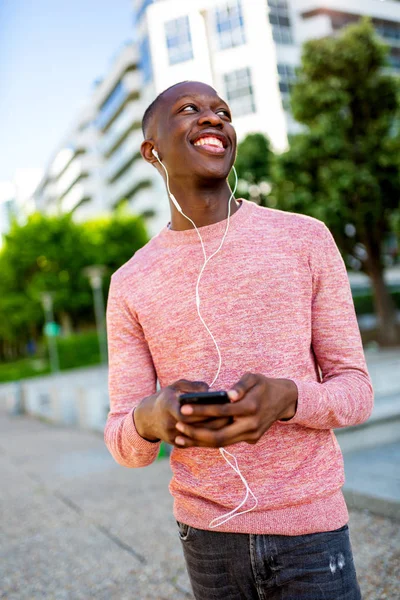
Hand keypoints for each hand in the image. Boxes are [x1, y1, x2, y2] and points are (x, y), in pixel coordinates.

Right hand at [134, 379, 229, 443]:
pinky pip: (196, 442)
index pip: (189, 412)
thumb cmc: (167, 398)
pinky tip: (222, 430)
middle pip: (197, 425)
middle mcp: (169, 424)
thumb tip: (210, 390)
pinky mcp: (177, 444)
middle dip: (215, 420)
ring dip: (215, 429)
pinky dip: (209, 436)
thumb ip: (192, 386)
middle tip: (233, 414)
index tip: (222, 404)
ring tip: (231, 422)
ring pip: (198, 436)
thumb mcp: (176, 386)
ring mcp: (173, 437)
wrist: (147, 418)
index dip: (206, 409)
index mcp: (168, 407)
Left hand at [174, 373, 297, 447]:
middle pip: (219, 435)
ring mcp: (251, 435)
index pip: (221, 411)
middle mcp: (251, 425)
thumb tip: (230, 395)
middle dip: (196, 433)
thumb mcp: (254, 378)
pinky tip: (194, 438)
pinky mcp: (251, 439)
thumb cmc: (264, 385)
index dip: (201, 411)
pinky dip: (209, 441)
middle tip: (178, 426)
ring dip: (200, 442)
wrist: (284, 400)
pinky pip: (227, 442)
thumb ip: (241, 386)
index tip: (183, 409)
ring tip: (180, 436)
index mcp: (251, 407)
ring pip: (222, 443)